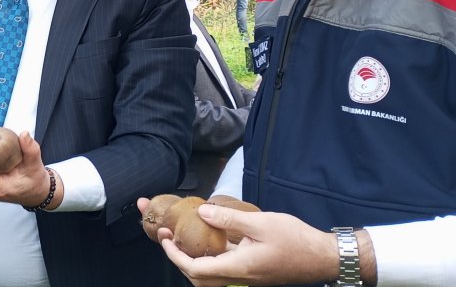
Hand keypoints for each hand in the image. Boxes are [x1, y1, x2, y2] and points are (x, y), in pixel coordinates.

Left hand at [136, 200, 347, 286]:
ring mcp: (247, 276)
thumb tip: (201, 212)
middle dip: (179, 259)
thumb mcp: (261, 223)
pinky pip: (225, 267)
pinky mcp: (253, 271)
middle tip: (167, 237)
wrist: (325, 257)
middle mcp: (240, 276)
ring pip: (211, 274)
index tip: (164, 239)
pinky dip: (211, 255)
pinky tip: (210, 235)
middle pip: (199, 277)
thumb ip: (229, 219)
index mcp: (239, 267)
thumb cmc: (297, 240)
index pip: (196, 270)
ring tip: (183, 235)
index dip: (175, 256)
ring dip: (193, 258)